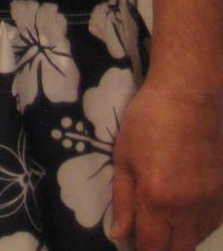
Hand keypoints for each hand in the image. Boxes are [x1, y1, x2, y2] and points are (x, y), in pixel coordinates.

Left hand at [112, 78, 222, 250]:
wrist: (189, 97)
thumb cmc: (147, 121)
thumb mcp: (124, 157)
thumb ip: (123, 201)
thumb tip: (121, 236)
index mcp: (157, 200)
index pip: (152, 248)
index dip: (141, 250)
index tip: (134, 242)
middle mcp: (187, 209)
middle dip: (161, 249)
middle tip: (150, 232)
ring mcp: (210, 203)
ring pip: (196, 240)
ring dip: (180, 238)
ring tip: (166, 218)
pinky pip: (211, 225)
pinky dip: (197, 225)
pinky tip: (185, 208)